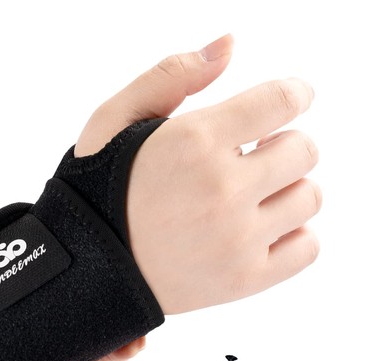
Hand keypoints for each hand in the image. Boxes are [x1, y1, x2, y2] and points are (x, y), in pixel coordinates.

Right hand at [76, 34, 320, 314]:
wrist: (86, 270)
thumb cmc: (99, 195)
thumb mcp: (112, 123)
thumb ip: (169, 76)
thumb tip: (227, 45)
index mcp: (193, 142)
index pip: (283, 100)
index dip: (293, 94)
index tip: (289, 100)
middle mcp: (221, 191)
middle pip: (304, 150)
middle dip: (283, 145)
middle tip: (253, 157)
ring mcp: (236, 240)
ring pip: (309, 197)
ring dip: (286, 190)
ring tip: (251, 197)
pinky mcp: (243, 280)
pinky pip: (307, 249)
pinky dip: (295, 235)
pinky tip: (262, 230)